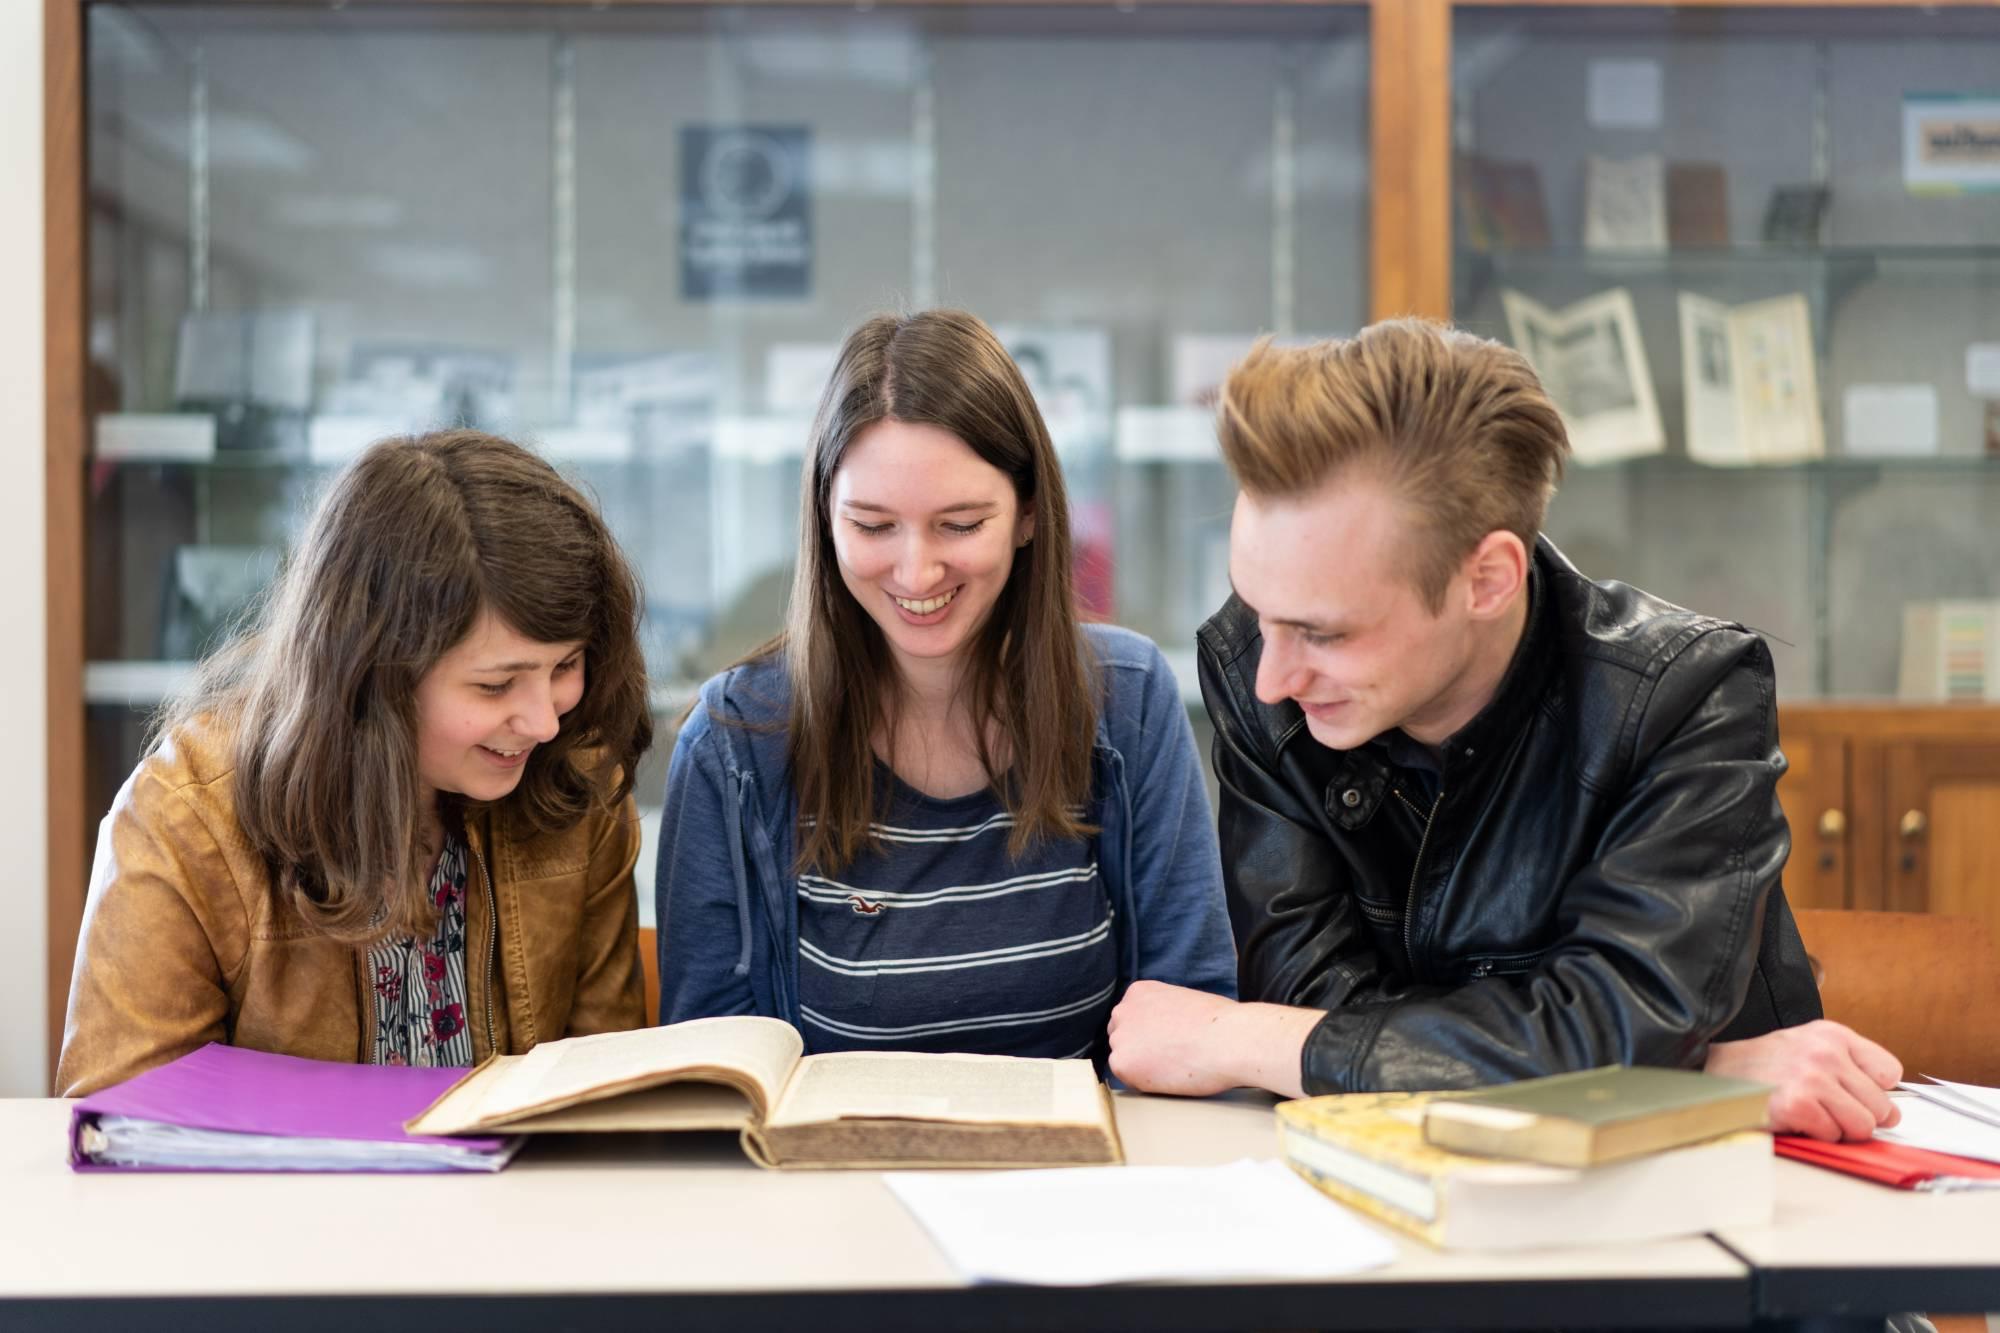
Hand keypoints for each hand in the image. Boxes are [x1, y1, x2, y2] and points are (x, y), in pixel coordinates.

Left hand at [1106, 980, 1321, 1097]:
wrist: (1229, 1040)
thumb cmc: (1220, 1024)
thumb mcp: (1184, 1002)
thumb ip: (1164, 1014)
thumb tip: (1162, 1032)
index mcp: (1139, 992)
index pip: (1131, 1020)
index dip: (1149, 1036)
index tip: (1167, 1045)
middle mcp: (1123, 1010)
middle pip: (1122, 1038)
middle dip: (1141, 1050)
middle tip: (1170, 1060)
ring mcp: (1120, 1036)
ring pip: (1124, 1060)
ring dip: (1143, 1068)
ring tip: (1174, 1068)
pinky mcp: (1122, 1063)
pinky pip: (1127, 1080)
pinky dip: (1145, 1084)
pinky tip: (1169, 1077)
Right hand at [1703, 1020, 1901, 1141]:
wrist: (1716, 1073)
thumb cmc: (1765, 1066)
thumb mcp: (1810, 1047)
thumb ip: (1852, 1068)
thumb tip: (1892, 1112)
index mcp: (1833, 1035)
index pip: (1889, 1072)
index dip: (1874, 1091)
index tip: (1853, 1094)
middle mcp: (1825, 1052)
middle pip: (1881, 1106)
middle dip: (1858, 1116)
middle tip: (1827, 1109)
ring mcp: (1812, 1078)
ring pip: (1862, 1126)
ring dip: (1838, 1128)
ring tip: (1812, 1114)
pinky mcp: (1797, 1105)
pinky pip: (1832, 1135)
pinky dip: (1815, 1134)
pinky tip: (1794, 1118)